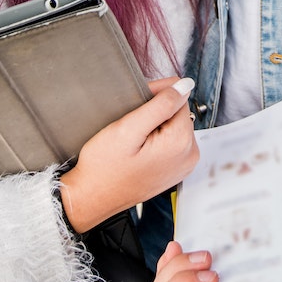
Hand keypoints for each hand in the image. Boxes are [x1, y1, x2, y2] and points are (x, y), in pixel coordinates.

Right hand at [59, 77, 197, 233]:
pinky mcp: (175, 170)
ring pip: (174, 125)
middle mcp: (189, 155)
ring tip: (133, 139)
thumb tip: (185, 84)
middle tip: (130, 125)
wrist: (92, 197)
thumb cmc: (104, 167)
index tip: (135, 107)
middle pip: (178, 112)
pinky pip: (171, 142)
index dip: (155, 95)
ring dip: (155, 125)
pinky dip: (155, 139)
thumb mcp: (128, 128)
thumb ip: (161, 104)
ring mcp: (183, 165)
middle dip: (155, 112)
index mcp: (181, 143)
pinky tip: (138, 148)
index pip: (179, 97)